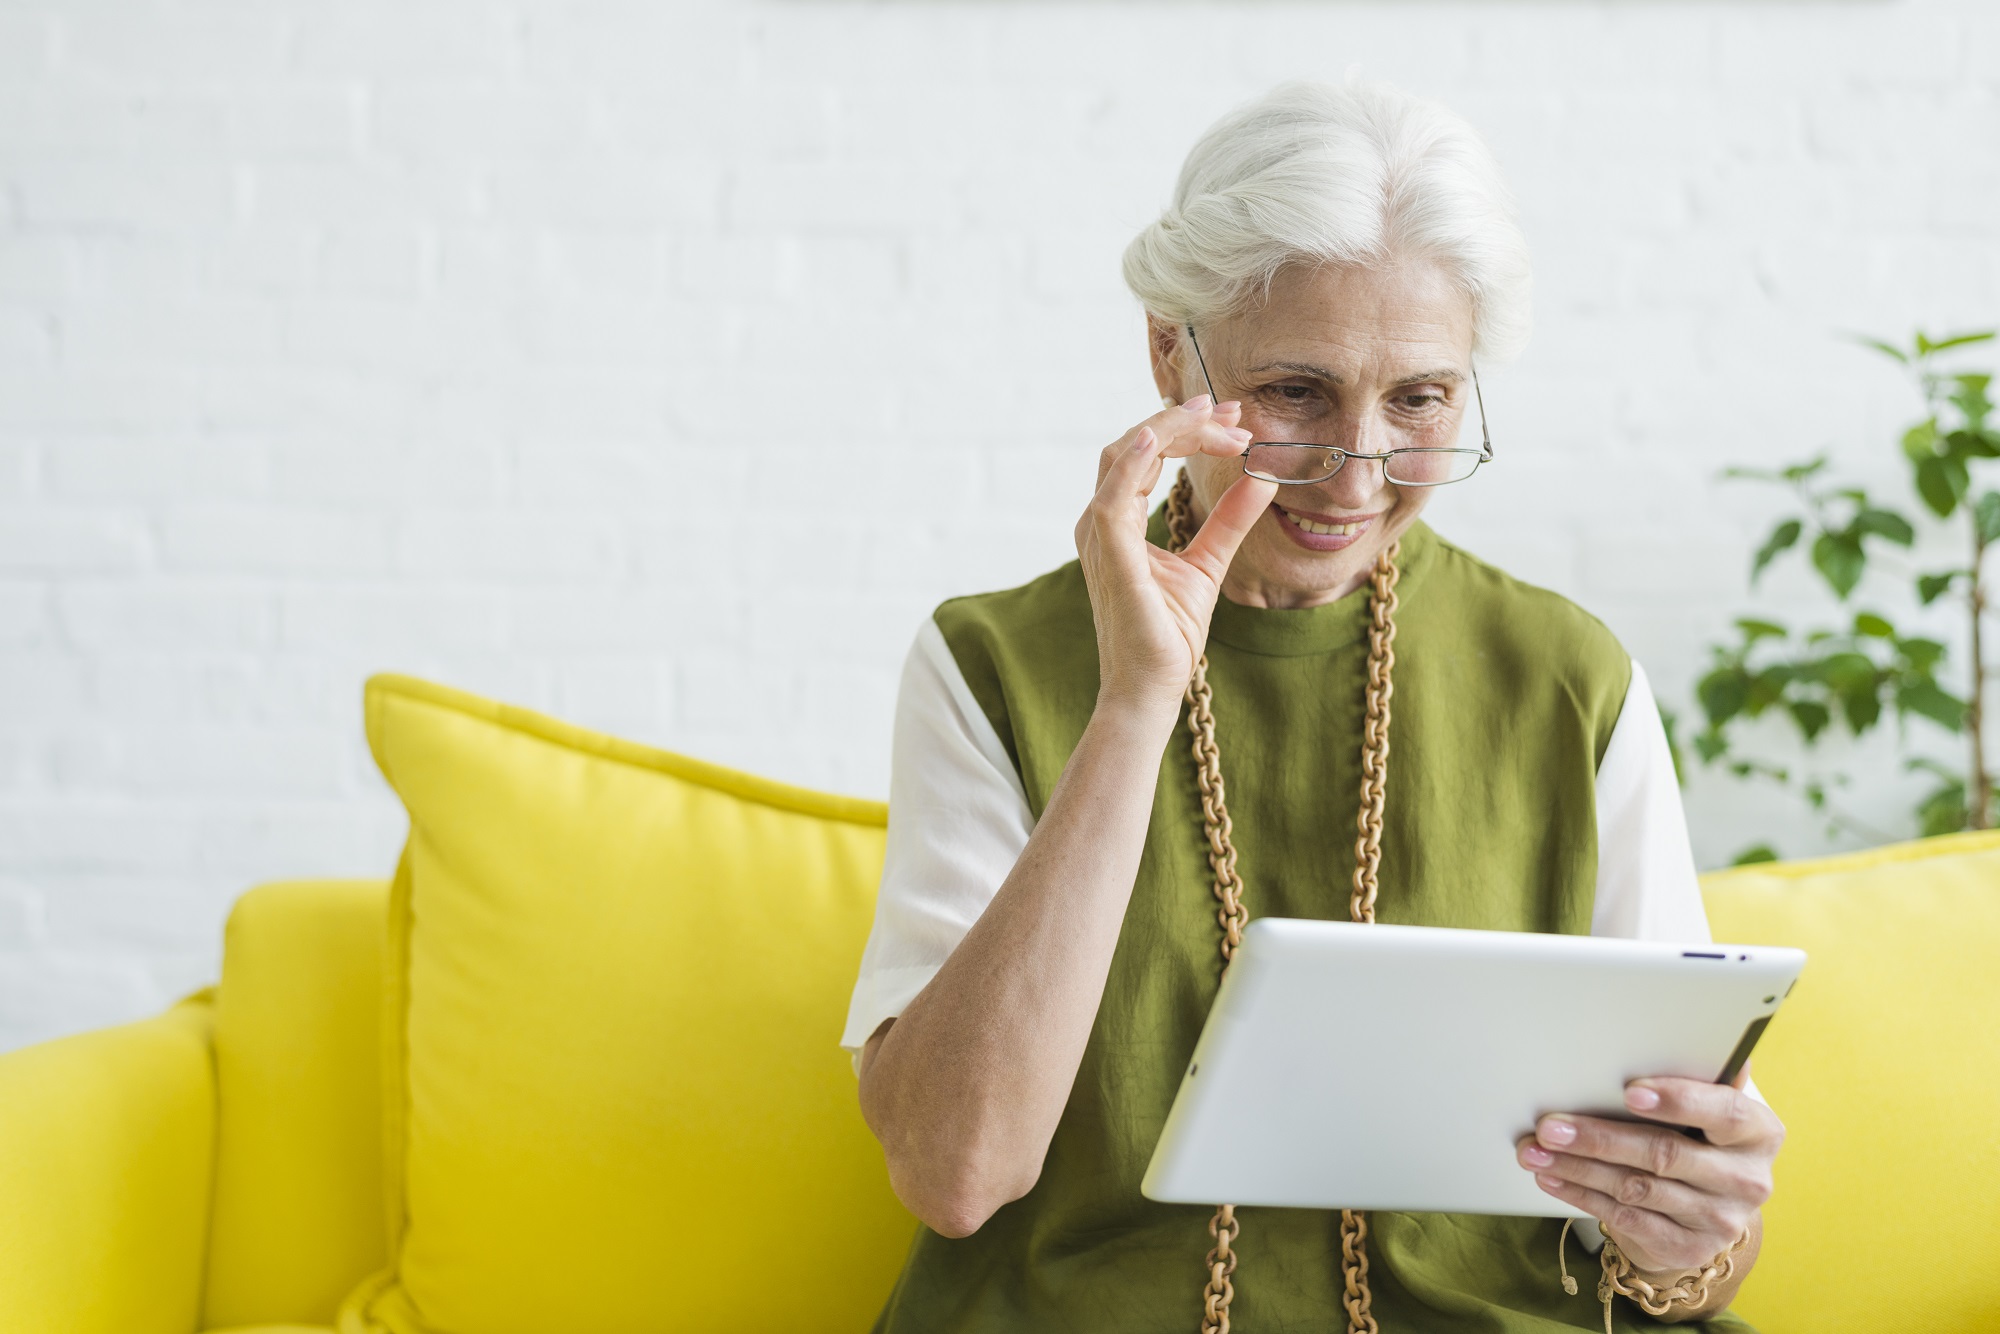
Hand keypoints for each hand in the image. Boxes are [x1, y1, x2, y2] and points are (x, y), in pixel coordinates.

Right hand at [1075, 395, 1277, 725]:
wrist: (1150, 689)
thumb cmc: (1167, 634)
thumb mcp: (1208, 564)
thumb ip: (1230, 520)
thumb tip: (1263, 477)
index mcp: (1116, 522)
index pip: (1143, 455)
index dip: (1186, 430)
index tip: (1233, 420)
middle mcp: (1100, 523)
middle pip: (1131, 445)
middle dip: (1181, 421)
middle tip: (1232, 411)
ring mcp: (1100, 539)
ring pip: (1122, 456)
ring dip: (1170, 431)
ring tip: (1216, 419)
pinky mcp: (1109, 558)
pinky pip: (1113, 498)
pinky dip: (1133, 463)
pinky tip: (1160, 440)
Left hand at [1517, 1072, 1781, 1273]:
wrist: (1708, 1208)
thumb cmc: (1701, 1137)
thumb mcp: (1708, 1107)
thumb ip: (1696, 1076)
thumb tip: (1674, 1025)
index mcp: (1759, 1132)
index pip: (1725, 1113)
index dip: (1679, 1101)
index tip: (1631, 1092)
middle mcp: (1747, 1180)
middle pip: (1665, 1154)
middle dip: (1600, 1137)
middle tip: (1550, 1125)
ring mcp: (1720, 1219)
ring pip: (1636, 1188)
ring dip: (1578, 1166)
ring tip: (1536, 1149)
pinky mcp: (1689, 1248)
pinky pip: (1626, 1219)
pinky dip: (1581, 1195)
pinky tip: (1552, 1176)